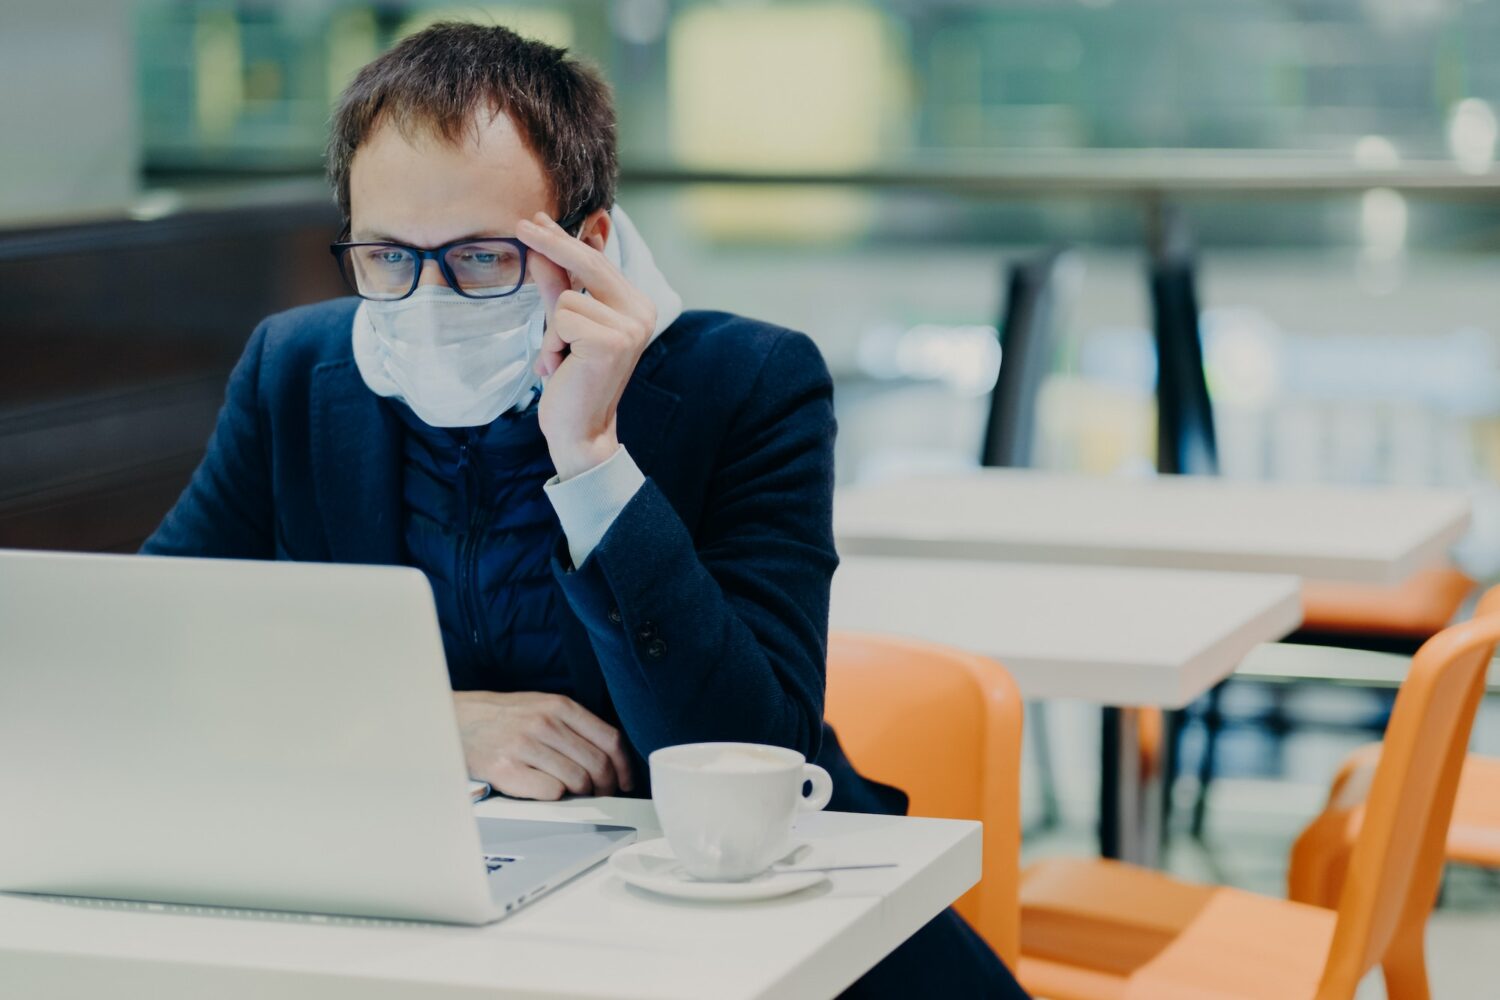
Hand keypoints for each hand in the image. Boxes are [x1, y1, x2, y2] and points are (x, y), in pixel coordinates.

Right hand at [454, 690, 633, 800]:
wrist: (457, 720)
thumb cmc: (504, 717)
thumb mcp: (542, 706)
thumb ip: (574, 724)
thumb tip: (610, 756)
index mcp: (560, 705)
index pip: (610, 739)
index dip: (624, 767)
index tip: (626, 782)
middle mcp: (545, 723)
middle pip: (597, 764)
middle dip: (606, 786)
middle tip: (602, 794)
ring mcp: (526, 745)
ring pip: (577, 781)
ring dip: (581, 794)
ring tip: (573, 793)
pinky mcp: (508, 769)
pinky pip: (550, 792)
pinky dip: (555, 797)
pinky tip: (545, 789)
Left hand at [516, 211, 655, 480]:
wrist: (581, 430)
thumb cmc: (573, 379)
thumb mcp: (563, 326)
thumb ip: (558, 286)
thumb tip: (542, 246)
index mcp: (636, 306)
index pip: (597, 262)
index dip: (567, 240)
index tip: (540, 219)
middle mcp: (642, 311)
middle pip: (587, 264)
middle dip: (552, 244)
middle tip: (521, 224)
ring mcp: (631, 325)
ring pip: (566, 298)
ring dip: (552, 330)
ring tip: (562, 359)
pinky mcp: (612, 340)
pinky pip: (562, 318)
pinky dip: (553, 343)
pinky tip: (564, 367)